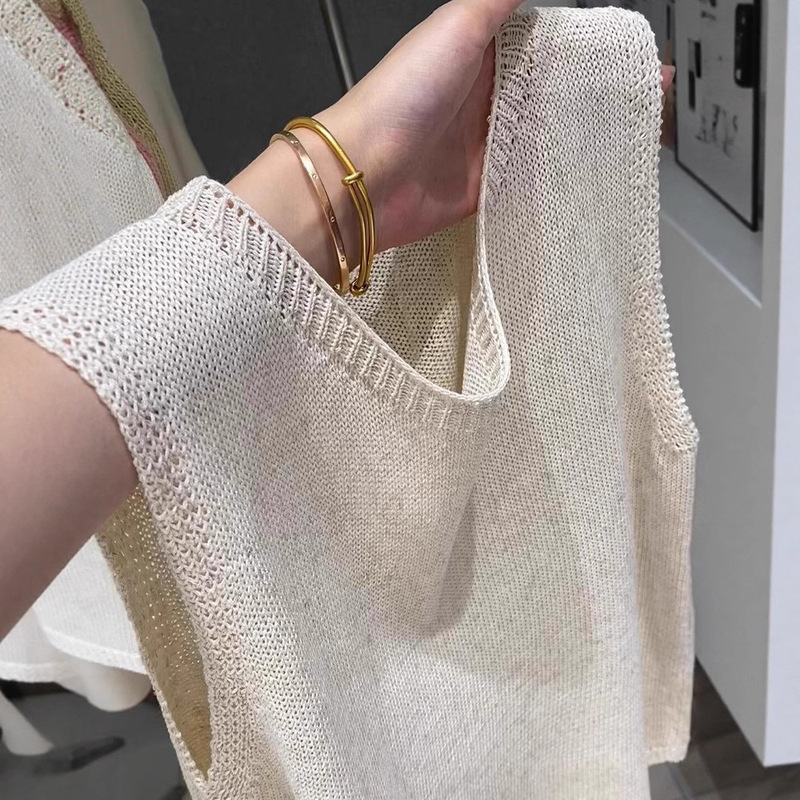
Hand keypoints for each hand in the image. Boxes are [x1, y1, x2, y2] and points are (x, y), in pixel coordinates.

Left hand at [321, 1, 675, 252]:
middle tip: (643, 96)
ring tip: (632, 132)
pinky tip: (590, 175)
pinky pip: (526, 183)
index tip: (627, 55)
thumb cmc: (403, 95)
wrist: (365, 176)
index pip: (543, 48)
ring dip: (582, 136)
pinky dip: (554, 179)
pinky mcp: (482, 190)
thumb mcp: (457, 26)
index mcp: (481, 56)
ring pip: (543, 139)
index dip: (585, 49)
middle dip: (594, 95)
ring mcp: (484, 147)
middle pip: (549, 95)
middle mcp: (484, 101)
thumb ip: (499, 0)